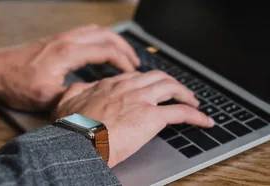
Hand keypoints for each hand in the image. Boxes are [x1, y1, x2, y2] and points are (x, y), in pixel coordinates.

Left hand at [0, 24, 139, 110]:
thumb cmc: (15, 83)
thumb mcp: (47, 98)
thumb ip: (73, 98)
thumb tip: (92, 102)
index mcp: (67, 53)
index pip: (106, 50)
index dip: (124, 61)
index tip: (133, 73)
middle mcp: (66, 40)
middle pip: (106, 35)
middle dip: (125, 48)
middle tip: (135, 62)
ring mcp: (60, 38)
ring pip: (96, 31)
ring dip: (113, 41)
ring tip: (123, 55)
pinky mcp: (55, 40)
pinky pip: (85, 33)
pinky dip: (99, 39)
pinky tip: (100, 51)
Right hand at [53, 70, 214, 167]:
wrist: (78, 142)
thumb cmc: (71, 128)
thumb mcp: (66, 102)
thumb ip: (75, 92)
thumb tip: (77, 89)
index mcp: (108, 85)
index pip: (134, 77)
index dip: (146, 82)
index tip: (153, 88)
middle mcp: (127, 87)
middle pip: (157, 77)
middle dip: (171, 83)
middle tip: (178, 91)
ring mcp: (141, 100)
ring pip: (171, 87)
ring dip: (185, 94)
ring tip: (193, 102)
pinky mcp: (152, 117)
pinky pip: (181, 112)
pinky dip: (196, 116)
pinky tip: (204, 121)